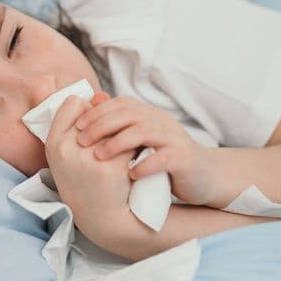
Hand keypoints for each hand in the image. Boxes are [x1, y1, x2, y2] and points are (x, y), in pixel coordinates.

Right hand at [44, 95, 132, 240]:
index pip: (72, 103)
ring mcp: (89, 159)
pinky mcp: (111, 169)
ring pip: (114, 126)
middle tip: (115, 135)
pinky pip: (128, 142)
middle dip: (107, 120)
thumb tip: (102, 95)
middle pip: (95, 113)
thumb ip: (79, 122)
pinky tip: (138, 154)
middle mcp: (67, 150)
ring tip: (127, 143)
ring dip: (124, 130)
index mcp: (53, 143)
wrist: (99, 216)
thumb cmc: (82, 179)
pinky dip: (136, 145)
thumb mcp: (68, 152)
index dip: (86, 110)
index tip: (93, 123)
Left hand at [74, 95, 215, 204]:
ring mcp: (173, 138)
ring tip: (99, 156)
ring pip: (143, 131)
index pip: (119, 105)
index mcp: (148, 115)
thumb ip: (119, 126)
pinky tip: (129, 174)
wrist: (204, 176)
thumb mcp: (140, 141)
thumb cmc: (164, 158)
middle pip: (128, 114)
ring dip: (118, 143)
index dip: (96, 112)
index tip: (76, 126)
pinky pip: (163, 157)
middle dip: (100, 126)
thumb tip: (92, 106)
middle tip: (81, 141)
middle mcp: (160, 121)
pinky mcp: (184, 158)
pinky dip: (145, 165)